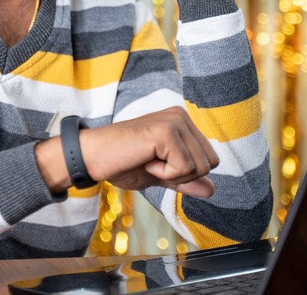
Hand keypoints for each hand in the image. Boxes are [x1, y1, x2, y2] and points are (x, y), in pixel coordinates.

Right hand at [35, 107, 218, 197]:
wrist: (94, 158)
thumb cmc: (122, 163)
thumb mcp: (161, 175)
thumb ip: (186, 179)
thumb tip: (212, 189)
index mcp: (182, 122)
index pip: (210, 159)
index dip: (186, 174)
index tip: (158, 164)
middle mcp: (181, 116)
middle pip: (210, 162)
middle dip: (184, 175)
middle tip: (153, 164)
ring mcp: (174, 121)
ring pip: (201, 167)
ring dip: (172, 174)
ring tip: (148, 160)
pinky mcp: (166, 131)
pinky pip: (184, 168)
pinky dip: (164, 173)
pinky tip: (145, 159)